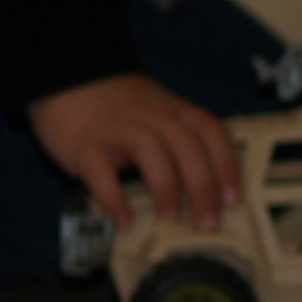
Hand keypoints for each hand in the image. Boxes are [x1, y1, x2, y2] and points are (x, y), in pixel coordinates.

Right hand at [29, 73, 240, 233]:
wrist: (66, 79)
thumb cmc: (122, 111)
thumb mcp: (160, 116)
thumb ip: (183, 143)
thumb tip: (211, 196)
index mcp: (175, 111)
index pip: (210, 131)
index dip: (226, 164)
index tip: (234, 199)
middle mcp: (151, 116)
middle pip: (185, 143)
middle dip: (202, 184)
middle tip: (207, 222)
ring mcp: (117, 128)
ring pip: (149, 149)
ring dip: (164, 186)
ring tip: (169, 219)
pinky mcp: (84, 143)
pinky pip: (100, 169)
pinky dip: (113, 196)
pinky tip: (123, 220)